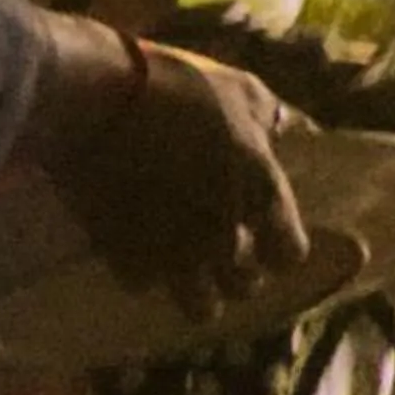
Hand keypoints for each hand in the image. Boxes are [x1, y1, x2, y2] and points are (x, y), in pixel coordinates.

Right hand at [28, 25, 308, 322]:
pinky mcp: (124, 256)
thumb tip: (300, 131)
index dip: (280, 250)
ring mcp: (175, 250)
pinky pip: (144, 285)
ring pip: (201, 307)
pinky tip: (140, 252)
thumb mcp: (242, 91)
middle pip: (245, 286)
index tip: (268, 241)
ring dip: (198, 292)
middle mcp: (225, 231)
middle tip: (225, 256)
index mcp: (260, 190)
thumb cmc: (176, 88)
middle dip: (239, 275)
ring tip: (186, 270)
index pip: (290, 253)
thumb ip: (273, 121)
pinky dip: (144, 272)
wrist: (94, 101)